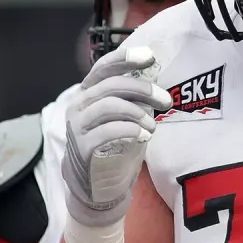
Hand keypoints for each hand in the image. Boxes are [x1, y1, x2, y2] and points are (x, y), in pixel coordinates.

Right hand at [61, 45, 170, 233]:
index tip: (150, 56)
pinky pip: (107, 131)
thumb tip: (154, 75)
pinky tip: (143, 136)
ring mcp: (77, 126)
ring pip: (108, 105)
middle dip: (142, 89)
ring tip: (152, 126)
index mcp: (90, 93)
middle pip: (111, 85)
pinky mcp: (82, 147)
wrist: (98, 185)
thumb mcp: (128, 117)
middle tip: (165, 101)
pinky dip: (129, 130)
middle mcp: (79, 105)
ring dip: (137, 112)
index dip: (125, 58)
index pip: (104, 67)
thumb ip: (135, 97)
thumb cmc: (115, 146)